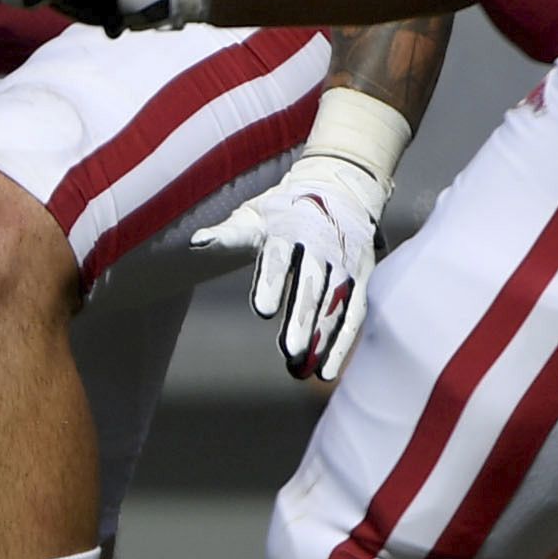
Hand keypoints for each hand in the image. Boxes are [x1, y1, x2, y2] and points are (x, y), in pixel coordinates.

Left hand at [194, 148, 386, 381]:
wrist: (340, 188)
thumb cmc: (284, 210)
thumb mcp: (254, 215)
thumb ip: (228, 234)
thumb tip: (195, 242)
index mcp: (291, 230)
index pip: (280, 259)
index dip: (272, 284)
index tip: (264, 311)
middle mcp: (323, 247)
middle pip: (312, 287)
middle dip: (303, 319)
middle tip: (290, 350)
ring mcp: (346, 264)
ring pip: (336, 305)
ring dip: (323, 336)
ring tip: (304, 366)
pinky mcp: (362, 279)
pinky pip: (355, 314)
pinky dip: (343, 343)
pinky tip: (326, 370)